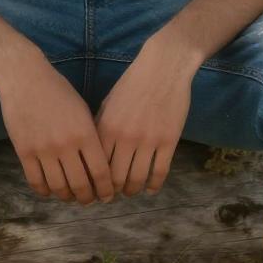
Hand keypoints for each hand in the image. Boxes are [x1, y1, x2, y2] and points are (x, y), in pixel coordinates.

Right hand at [0, 58, 114, 205]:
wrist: (25, 78)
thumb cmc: (58, 90)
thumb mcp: (82, 110)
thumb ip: (91, 136)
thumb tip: (99, 164)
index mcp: (85, 133)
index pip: (101, 173)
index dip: (106, 190)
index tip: (107, 196)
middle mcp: (66, 145)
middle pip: (80, 185)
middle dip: (87, 198)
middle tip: (89, 199)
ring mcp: (44, 150)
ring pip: (58, 188)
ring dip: (67, 196)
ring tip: (70, 195)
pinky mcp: (24, 152)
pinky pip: (36, 182)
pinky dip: (45, 191)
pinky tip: (50, 189)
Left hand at [93, 44, 192, 196]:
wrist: (163, 67)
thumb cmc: (133, 82)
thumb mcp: (110, 101)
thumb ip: (101, 126)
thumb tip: (94, 150)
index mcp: (107, 127)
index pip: (97, 165)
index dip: (96, 181)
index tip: (97, 187)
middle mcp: (125, 137)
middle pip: (116, 178)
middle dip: (113, 191)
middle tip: (114, 195)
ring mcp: (148, 141)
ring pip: (137, 179)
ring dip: (132, 190)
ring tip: (131, 191)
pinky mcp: (168, 141)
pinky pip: (160, 172)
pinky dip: (154, 185)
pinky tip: (151, 188)